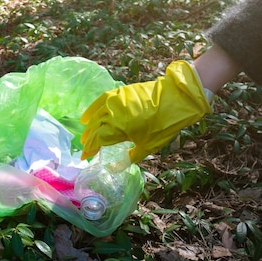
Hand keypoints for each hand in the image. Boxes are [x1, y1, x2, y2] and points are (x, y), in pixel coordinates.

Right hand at [80, 60, 212, 162]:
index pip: (98, 140)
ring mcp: (116, 101)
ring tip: (86, 135)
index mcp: (118, 128)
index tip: (85, 158)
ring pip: (96, 115)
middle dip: (89, 140)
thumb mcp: (147, 147)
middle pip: (95, 128)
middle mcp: (113, 113)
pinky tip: (88, 116)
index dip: (90, 150)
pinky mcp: (120, 92)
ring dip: (90, 126)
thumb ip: (129, 157)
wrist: (176, 99)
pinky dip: (92, 109)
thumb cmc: (163, 126)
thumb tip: (113, 168)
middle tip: (86, 149)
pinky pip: (101, 100)